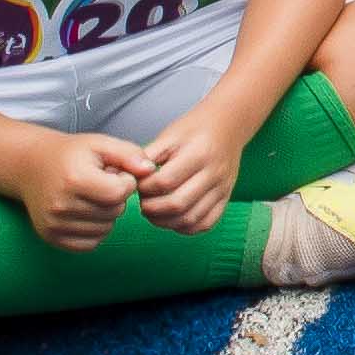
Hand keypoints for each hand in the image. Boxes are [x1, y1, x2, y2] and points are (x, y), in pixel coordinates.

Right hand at [20, 134, 150, 250]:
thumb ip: (129, 154)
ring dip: (107, 215)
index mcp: (74, 180)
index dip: (126, 182)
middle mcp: (61, 205)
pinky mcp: (50, 237)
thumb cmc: (70, 154)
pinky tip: (87, 212)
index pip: (119, 193)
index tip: (117, 173)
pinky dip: (95, 231)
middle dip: (116, 198)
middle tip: (102, 184)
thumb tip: (151, 170)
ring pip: (105, 229)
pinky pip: (90, 244)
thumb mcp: (99, 143)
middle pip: (114, 212)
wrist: (31, 167)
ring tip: (93, 196)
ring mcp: (54, 224)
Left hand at [127, 91, 260, 234]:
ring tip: (154, 212)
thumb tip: (128, 179)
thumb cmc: (193, 131)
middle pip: (177, 204)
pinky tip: (173, 218)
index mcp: (199, 153)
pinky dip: (185, 227)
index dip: (144, 188)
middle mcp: (214, 173)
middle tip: (143, 202)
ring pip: (190, 219)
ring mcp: (223, 188)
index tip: (138, 184)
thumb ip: (146, 157)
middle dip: (151, 209)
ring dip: (165, 222)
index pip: (165, 182)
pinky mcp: (226, 199)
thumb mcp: (168, 136)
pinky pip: (205, 224)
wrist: (227, 126)